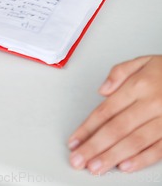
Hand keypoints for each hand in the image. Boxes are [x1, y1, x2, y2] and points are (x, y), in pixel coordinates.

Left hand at [68, 55, 161, 174]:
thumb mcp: (143, 61)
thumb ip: (119, 72)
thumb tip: (102, 90)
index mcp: (138, 85)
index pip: (107, 110)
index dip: (88, 127)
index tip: (74, 140)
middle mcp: (150, 103)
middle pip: (117, 128)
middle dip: (95, 146)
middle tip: (78, 159)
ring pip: (134, 141)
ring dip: (112, 156)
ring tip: (95, 167)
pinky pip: (158, 149)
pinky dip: (141, 159)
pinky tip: (125, 166)